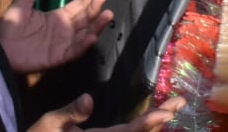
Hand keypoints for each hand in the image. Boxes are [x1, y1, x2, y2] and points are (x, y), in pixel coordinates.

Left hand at [0, 0, 111, 72]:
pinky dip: (84, 44)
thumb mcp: (23, 2)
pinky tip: (92, 36)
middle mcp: (65, 29)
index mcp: (58, 16)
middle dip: (96, 7)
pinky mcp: (58, 57)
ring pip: (85, 33)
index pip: (79, 4)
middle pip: (85, 17)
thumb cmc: (9, 27)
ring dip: (97, 25)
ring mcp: (63, 44)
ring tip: (107, 14)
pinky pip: (74, 51)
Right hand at [28, 94, 183, 131]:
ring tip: (172, 109)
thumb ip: (69, 113)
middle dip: (160, 121)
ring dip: (155, 127)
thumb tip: (89, 98)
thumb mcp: (47, 125)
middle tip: (180, 103)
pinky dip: (142, 130)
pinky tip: (153, 123)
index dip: (148, 123)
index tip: (166, 112)